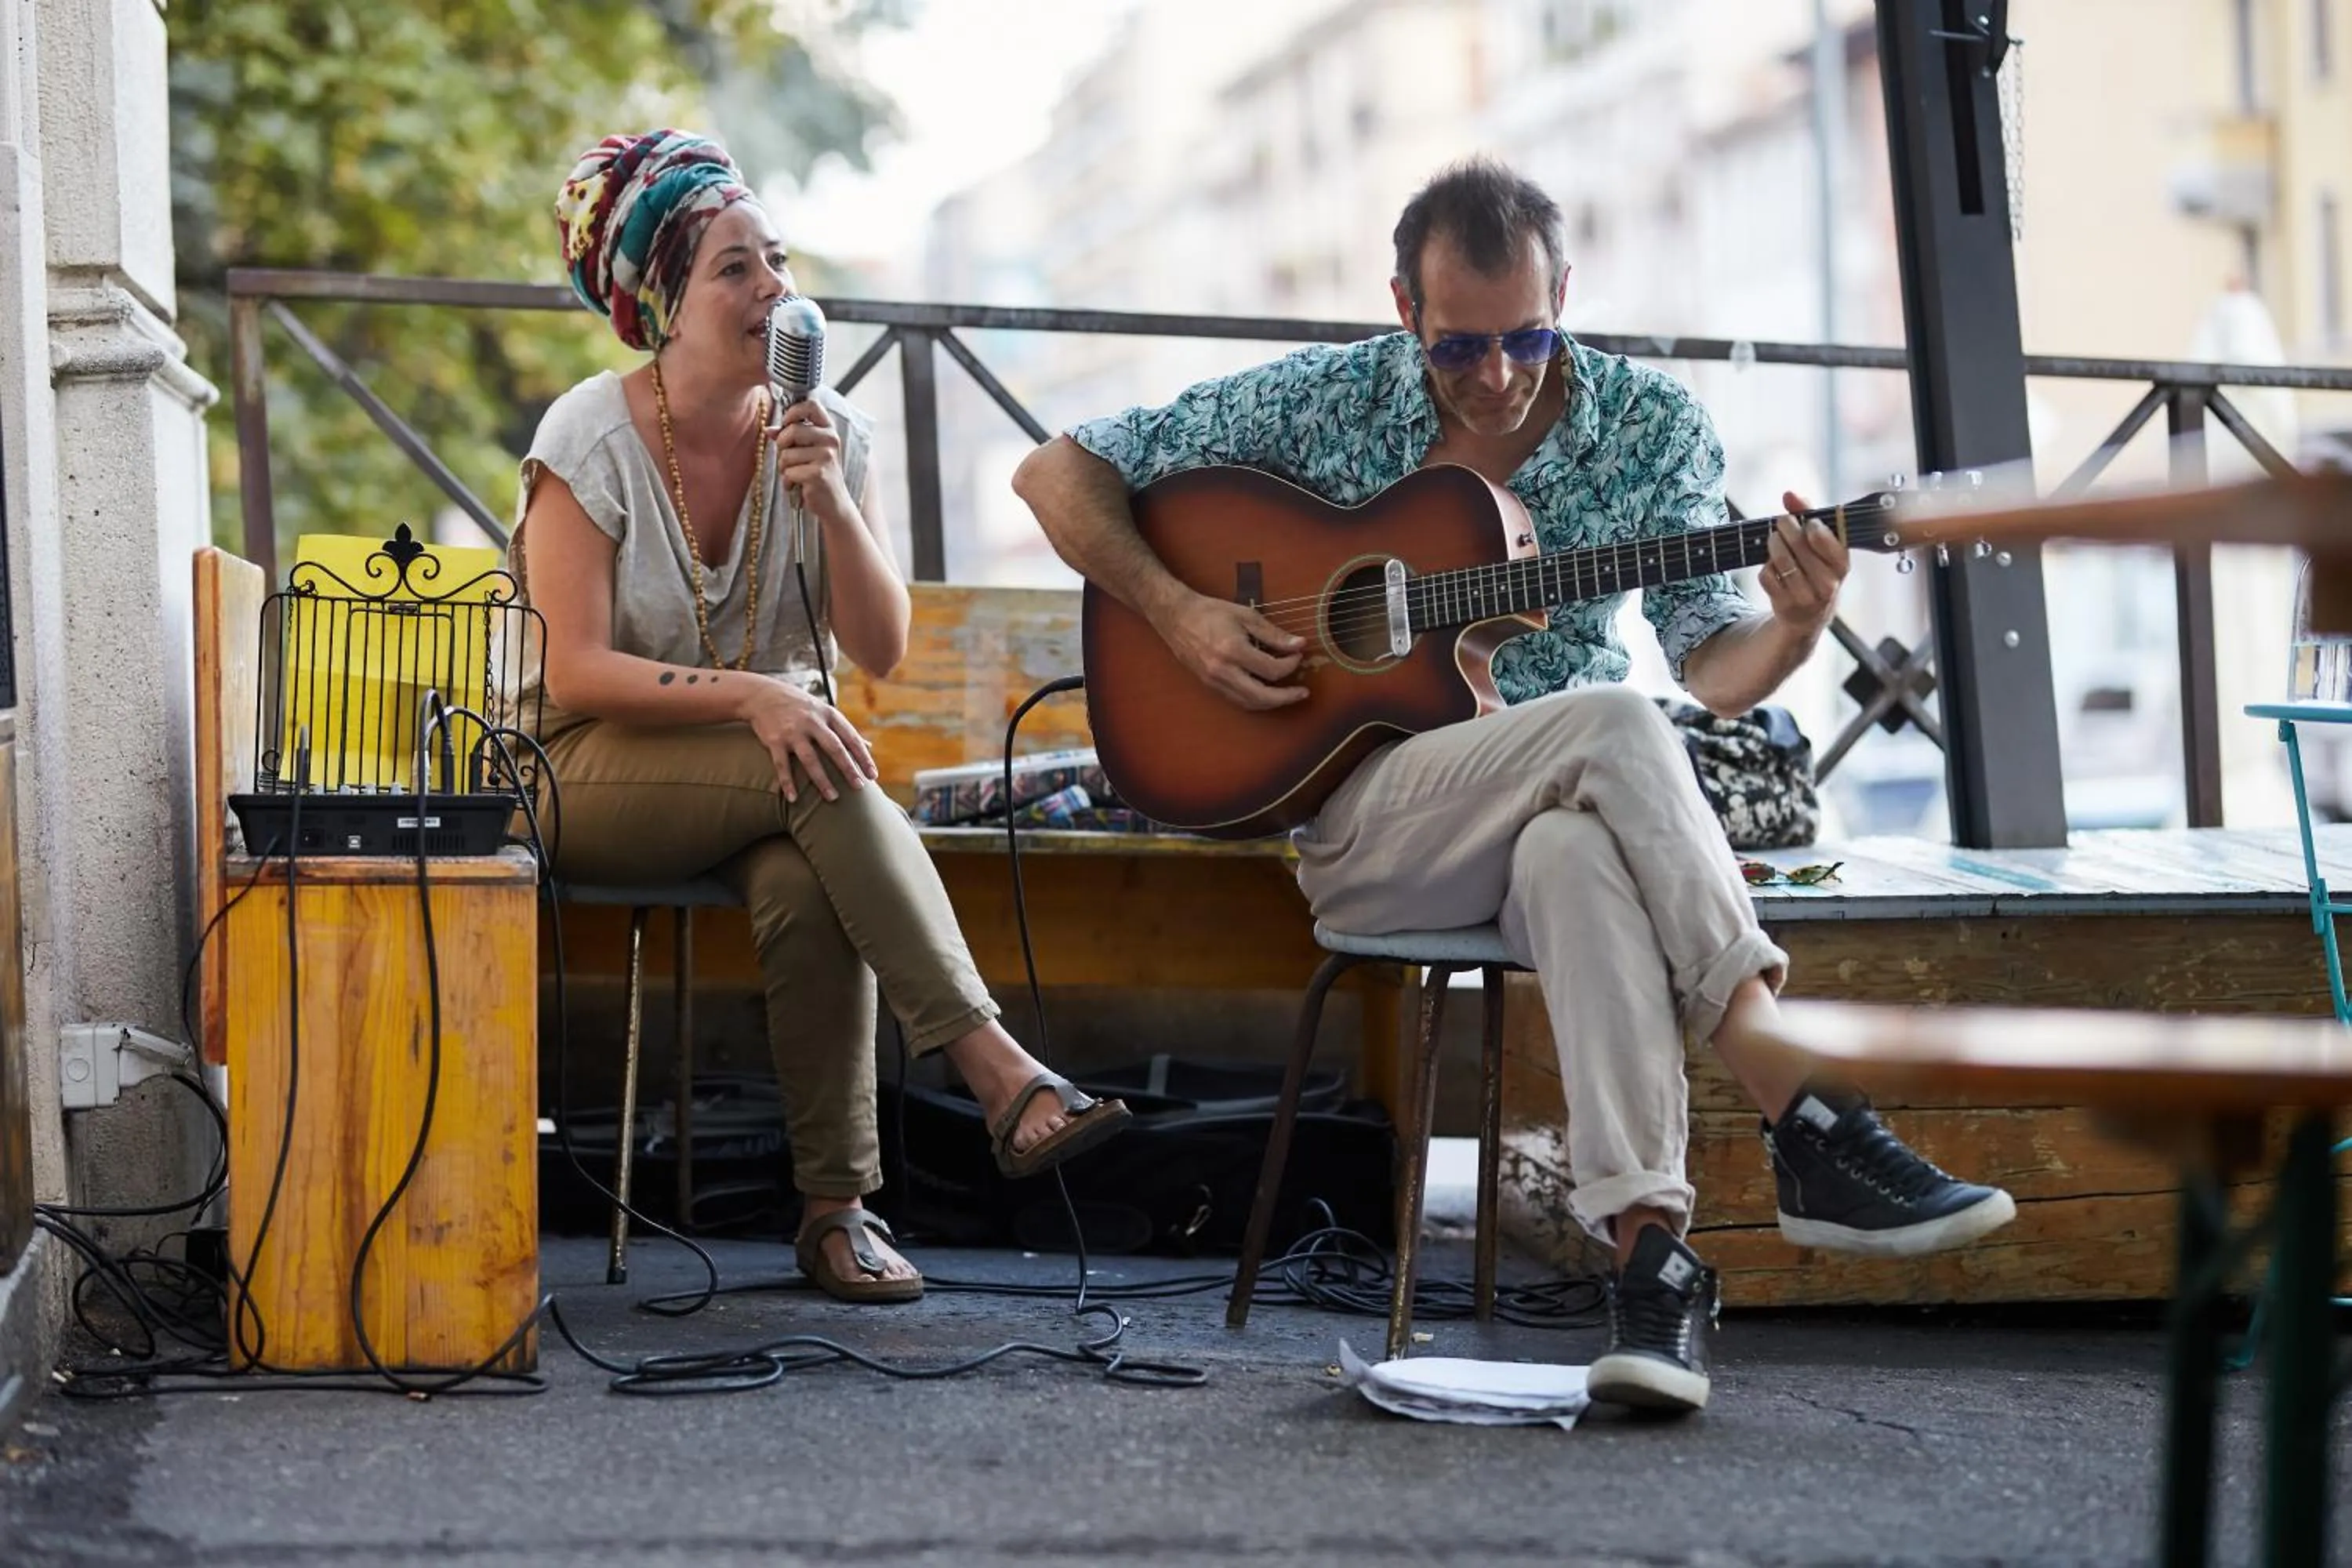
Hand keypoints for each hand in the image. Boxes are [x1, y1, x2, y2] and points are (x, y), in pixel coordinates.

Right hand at [739, 675, 877, 802]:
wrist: (762, 694)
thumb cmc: (800, 706)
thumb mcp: (825, 711)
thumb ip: (845, 730)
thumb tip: (869, 746)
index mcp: (829, 714)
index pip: (851, 737)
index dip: (863, 757)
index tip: (873, 775)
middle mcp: (813, 721)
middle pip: (834, 748)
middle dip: (848, 768)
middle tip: (859, 787)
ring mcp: (793, 731)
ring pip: (810, 759)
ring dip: (822, 780)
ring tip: (832, 798)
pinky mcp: (775, 739)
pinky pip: (782, 765)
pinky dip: (787, 782)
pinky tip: (793, 798)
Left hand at [770, 396, 854, 523]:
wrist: (834, 503)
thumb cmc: (818, 474)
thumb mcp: (807, 451)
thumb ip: (789, 437)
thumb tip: (768, 430)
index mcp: (828, 430)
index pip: (811, 405)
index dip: (793, 412)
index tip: (787, 424)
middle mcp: (830, 440)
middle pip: (792, 430)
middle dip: (782, 446)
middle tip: (789, 459)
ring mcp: (826, 456)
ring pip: (787, 454)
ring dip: (785, 468)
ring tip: (797, 475)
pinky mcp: (818, 474)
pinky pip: (789, 472)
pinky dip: (789, 481)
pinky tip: (799, 485)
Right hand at [1155, 591, 1308, 710]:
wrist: (1177, 617)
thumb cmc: (1211, 612)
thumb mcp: (1246, 616)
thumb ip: (1273, 633)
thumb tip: (1299, 644)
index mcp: (1233, 651)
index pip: (1271, 669)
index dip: (1290, 664)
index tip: (1298, 654)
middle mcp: (1223, 671)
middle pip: (1261, 696)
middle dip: (1286, 697)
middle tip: (1303, 693)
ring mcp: (1214, 681)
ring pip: (1249, 703)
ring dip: (1272, 703)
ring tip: (1288, 696)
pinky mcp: (1210, 685)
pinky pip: (1237, 700)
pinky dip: (1255, 701)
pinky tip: (1266, 694)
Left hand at [1761, 489, 1849, 636]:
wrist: (1807, 617)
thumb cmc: (1816, 570)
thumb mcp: (1820, 546)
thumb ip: (1808, 515)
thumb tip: (1789, 494)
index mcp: (1842, 566)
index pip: (1830, 543)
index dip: (1815, 529)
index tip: (1808, 522)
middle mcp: (1828, 585)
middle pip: (1801, 547)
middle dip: (1788, 528)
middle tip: (1782, 521)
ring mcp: (1806, 597)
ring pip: (1782, 561)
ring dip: (1774, 544)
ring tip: (1774, 538)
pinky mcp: (1785, 606)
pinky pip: (1768, 576)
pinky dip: (1766, 566)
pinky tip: (1772, 565)